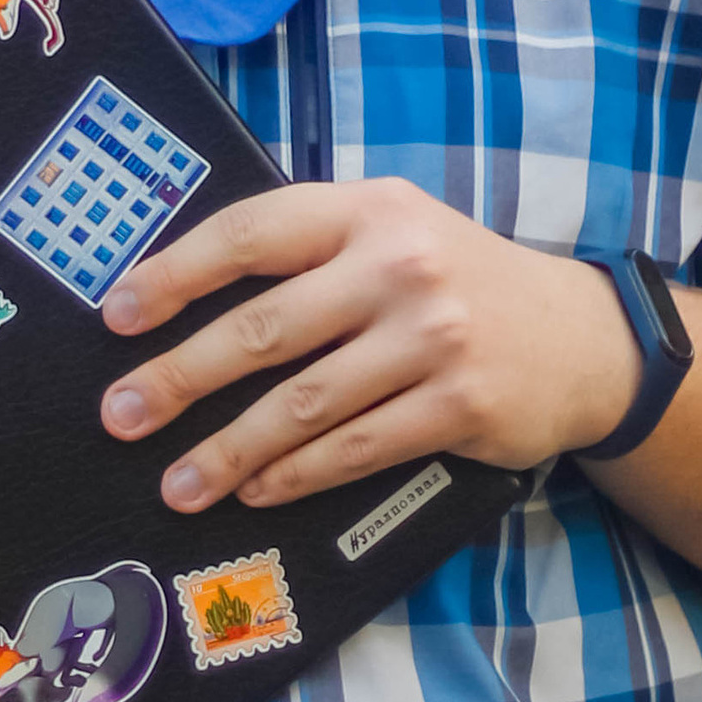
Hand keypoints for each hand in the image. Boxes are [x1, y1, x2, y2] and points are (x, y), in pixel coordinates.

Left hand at [98, 181, 642, 515]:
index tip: (118, 316)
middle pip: (264, 328)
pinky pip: (356, 449)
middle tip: (122, 416)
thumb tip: (185, 296)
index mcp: (368, 211)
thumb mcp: (393, 231)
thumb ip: (310, 248)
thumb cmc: (457, 283)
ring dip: (229, 451)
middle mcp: (400, 266)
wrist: (584, 338)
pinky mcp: (460, 407)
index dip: (176, 274)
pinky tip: (256, 491)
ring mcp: (433, 338)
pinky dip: (296, 475)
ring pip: (303, 404)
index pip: (251, 234)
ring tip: (178, 483)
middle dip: (179, 378)